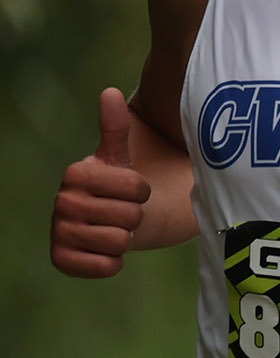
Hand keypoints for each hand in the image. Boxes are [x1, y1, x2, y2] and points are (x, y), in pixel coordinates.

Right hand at [50, 88, 152, 277]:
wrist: (109, 221)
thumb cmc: (118, 186)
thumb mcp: (119, 156)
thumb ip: (115, 126)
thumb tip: (109, 91)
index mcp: (76, 173)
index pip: (136, 188)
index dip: (142, 192)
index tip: (132, 190)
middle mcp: (62, 202)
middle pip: (129, 216)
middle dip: (135, 217)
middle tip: (122, 213)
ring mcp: (60, 232)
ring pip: (119, 242)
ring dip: (125, 239)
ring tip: (115, 229)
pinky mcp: (62, 260)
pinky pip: (104, 266)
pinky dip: (113, 262)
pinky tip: (106, 250)